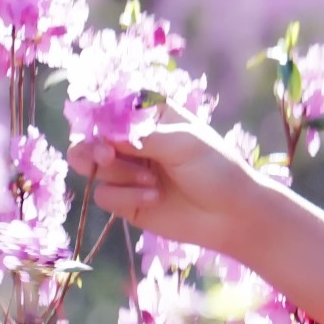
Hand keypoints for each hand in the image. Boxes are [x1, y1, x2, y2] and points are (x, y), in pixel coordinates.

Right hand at [69, 112, 264, 253]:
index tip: (104, 130)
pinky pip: (103, 195)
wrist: (231, 214)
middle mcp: (133, 141)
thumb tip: (104, 135)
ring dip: (117, 174)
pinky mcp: (125, 200)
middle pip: (91, 137)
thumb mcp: (184, 143)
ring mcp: (127, 170)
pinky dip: (125, 196)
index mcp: (151, 116)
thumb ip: (143, 137)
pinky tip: (153, 198)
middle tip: (107, 155)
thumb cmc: (216, 169)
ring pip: (91, 166)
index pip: (111, 108)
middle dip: (93, 147)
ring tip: (150, 180)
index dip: (100, 118)